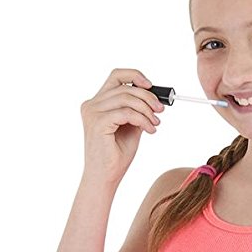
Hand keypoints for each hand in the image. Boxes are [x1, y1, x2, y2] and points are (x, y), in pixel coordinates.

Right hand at [80, 68, 164, 183]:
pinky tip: (149, 130)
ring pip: (127, 98)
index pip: (116, 76)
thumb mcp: (131, 126)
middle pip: (125, 88)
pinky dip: (143, 120)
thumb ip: (137, 110)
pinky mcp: (97, 123)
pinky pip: (127, 113)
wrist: (106, 176)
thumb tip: (154, 97)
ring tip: (155, 124)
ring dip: (147, 110)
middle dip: (148, 98)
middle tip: (160, 111)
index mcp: (97, 102)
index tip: (151, 86)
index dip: (135, 76)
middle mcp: (92, 104)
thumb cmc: (117, 154)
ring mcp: (92, 113)